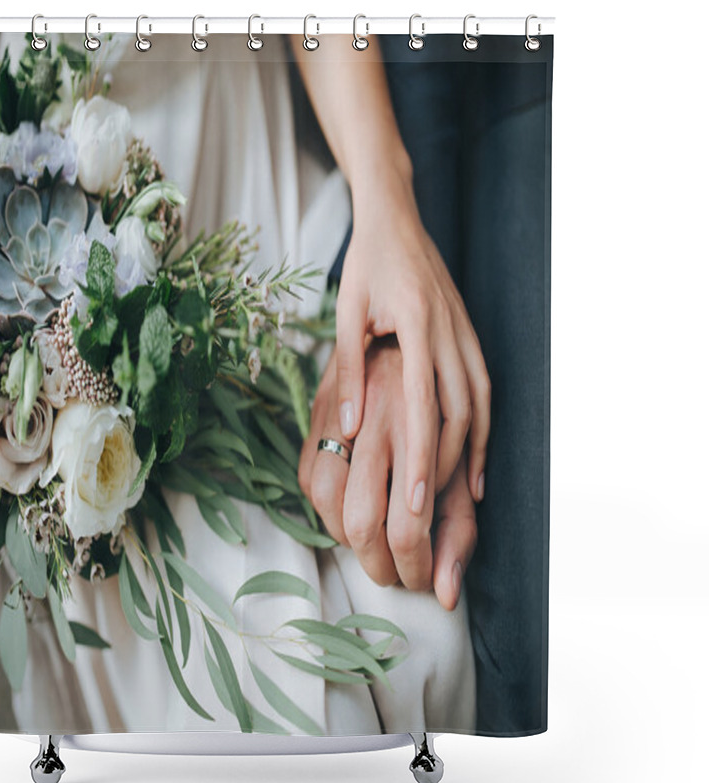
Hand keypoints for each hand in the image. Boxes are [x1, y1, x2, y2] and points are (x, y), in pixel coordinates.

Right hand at [299, 339, 476, 608]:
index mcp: (426, 436)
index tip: (420, 581)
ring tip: (369, 544)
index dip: (413, 567)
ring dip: (344, 538)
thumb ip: (458, 533)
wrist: (407, 346)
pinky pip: (308, 477)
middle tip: (393, 573)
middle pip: (360, 521)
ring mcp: (344, 415)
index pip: (409, 525)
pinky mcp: (318, 413)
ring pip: (326, 500)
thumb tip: (446, 596)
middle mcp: (380, 424)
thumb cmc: (441, 419)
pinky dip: (323, 507)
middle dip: (376, 563)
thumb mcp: (461, 473)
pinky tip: (347, 511)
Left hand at [336, 169, 490, 517]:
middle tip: (433, 517)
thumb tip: (347, 429)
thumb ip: (348, 371)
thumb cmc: (365, 265)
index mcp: (416, 325)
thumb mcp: (346, 313)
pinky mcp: (469, 334)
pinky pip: (482, 388)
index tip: (416, 504)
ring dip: (473, 452)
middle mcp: (449, 332)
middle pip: (457, 413)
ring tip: (465, 499)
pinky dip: (482, 425)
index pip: (421, 405)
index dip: (421, 458)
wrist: (396, 219)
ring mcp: (465, 332)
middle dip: (447, 468)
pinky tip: (476, 454)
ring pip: (478, 404)